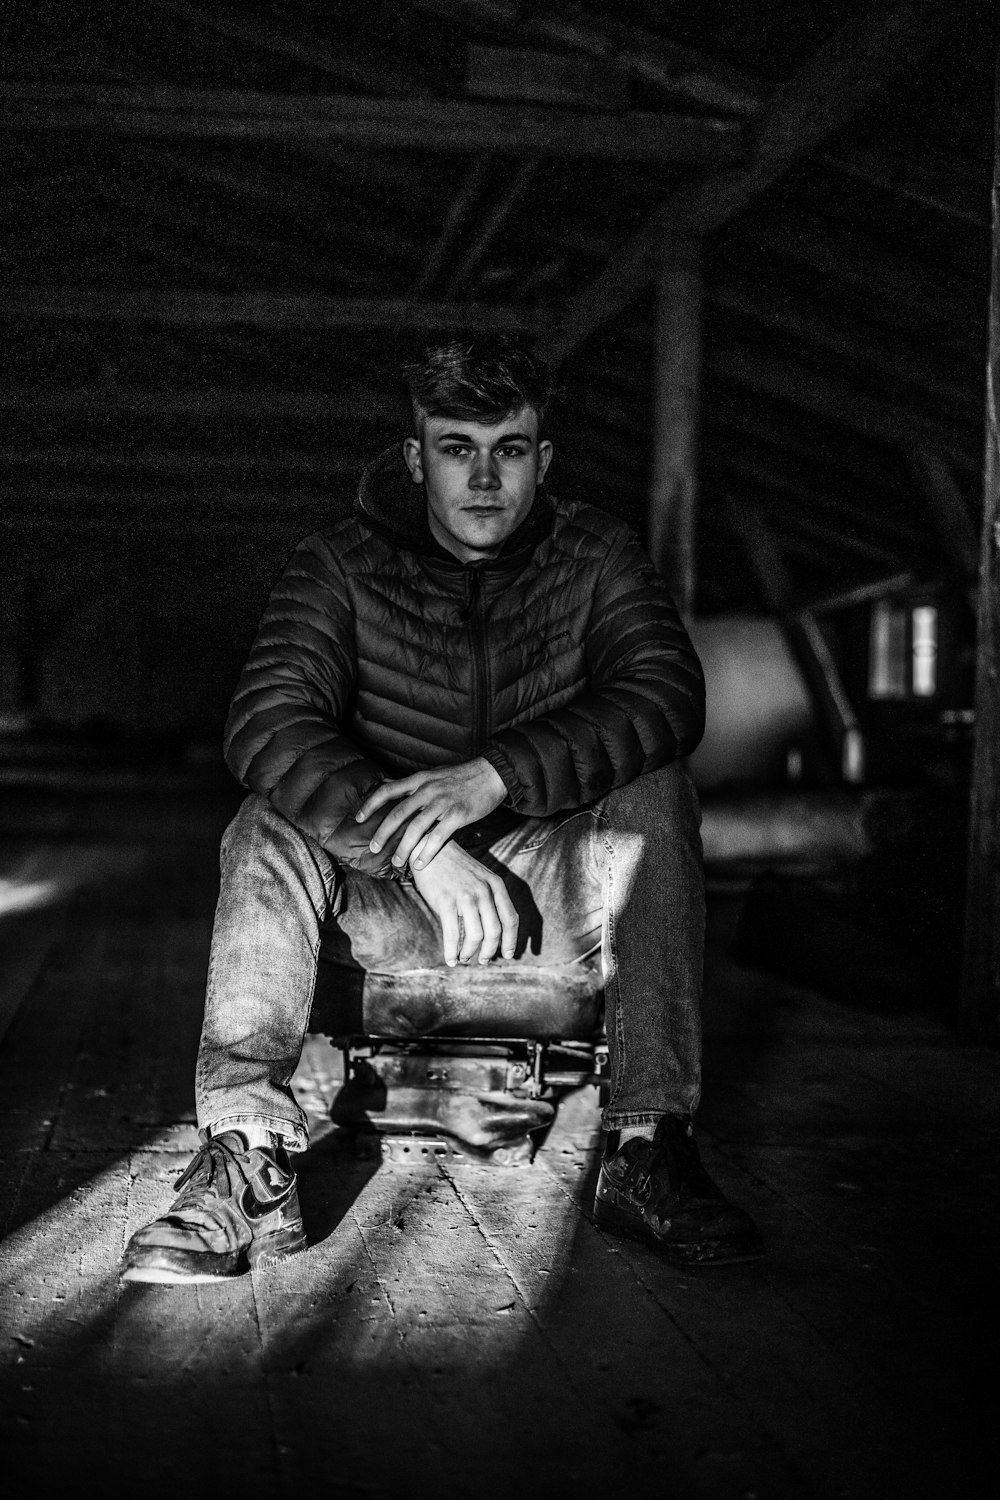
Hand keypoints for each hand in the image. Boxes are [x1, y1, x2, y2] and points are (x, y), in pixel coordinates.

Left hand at [354, 758, 506, 872]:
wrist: (492, 773)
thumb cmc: (462, 776)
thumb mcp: (434, 773)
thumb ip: (413, 783)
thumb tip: (390, 785)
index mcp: (419, 779)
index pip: (387, 790)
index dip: (370, 804)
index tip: (359, 818)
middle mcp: (427, 789)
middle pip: (398, 813)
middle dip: (383, 833)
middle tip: (373, 849)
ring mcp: (443, 802)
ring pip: (416, 828)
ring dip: (404, 848)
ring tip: (397, 863)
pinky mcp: (458, 814)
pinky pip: (438, 837)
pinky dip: (426, 852)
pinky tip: (420, 863)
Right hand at [410, 842, 518, 966]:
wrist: (431, 848)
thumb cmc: (455, 867)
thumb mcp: (480, 877)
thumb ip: (489, 898)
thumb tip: (491, 931)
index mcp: (496, 885)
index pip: (511, 918)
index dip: (512, 940)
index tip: (509, 954)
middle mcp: (484, 891)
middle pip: (495, 931)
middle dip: (490, 951)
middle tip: (484, 961)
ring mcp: (465, 897)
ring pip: (476, 936)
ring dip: (470, 953)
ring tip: (464, 958)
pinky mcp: (446, 902)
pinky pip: (453, 935)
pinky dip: (452, 952)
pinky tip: (450, 959)